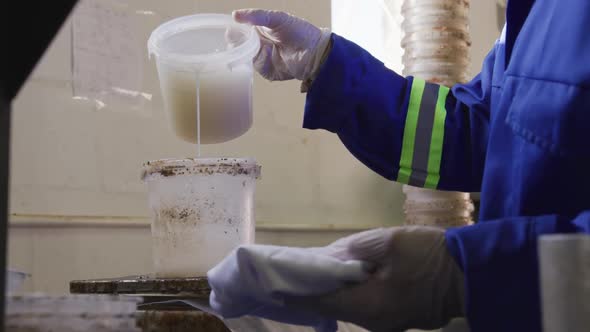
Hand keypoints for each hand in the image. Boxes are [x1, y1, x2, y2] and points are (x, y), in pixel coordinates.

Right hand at [233, 9, 330, 80]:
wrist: (315, 52)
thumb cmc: (300, 32)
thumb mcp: (277, 18)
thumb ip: (257, 16)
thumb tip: (235, 15)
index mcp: (262, 30)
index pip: (242, 30)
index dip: (235, 30)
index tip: (230, 29)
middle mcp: (261, 44)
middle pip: (241, 45)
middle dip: (237, 42)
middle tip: (234, 38)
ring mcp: (264, 59)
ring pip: (246, 56)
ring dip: (248, 50)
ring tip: (256, 44)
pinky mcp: (268, 71)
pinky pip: (257, 66)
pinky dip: (259, 59)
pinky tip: (266, 52)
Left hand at [287, 226, 465, 331]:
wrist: (471, 273)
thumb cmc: (430, 256)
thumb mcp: (388, 243)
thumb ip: (353, 250)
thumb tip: (328, 258)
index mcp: (368, 306)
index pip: (321, 302)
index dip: (296, 294)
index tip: (275, 285)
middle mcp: (373, 322)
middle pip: (333, 306)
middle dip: (311, 291)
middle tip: (291, 274)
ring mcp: (387, 322)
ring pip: (348, 307)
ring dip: (330, 291)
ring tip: (311, 273)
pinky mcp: (396, 318)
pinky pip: (364, 306)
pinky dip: (349, 293)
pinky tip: (342, 279)